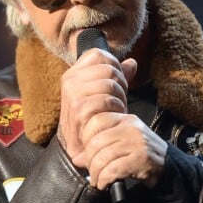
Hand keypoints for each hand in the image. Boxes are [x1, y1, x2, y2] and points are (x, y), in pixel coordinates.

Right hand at [58, 47, 135, 163]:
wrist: (80, 148)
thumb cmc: (93, 120)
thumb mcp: (104, 95)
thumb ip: (116, 78)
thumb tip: (132, 63)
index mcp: (74, 74)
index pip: (99, 55)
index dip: (115, 67)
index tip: (117, 85)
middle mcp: (70, 81)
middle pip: (109, 68)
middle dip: (121, 85)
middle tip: (119, 102)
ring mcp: (73, 95)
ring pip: (109, 83)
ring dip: (120, 99)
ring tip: (116, 111)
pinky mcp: (79, 109)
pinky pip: (106, 99)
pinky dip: (115, 109)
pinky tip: (113, 118)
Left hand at [80, 112, 167, 189]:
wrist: (170, 168)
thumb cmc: (143, 157)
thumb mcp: (123, 145)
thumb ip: (101, 147)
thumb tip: (77, 159)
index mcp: (125, 119)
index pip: (96, 121)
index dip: (86, 139)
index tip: (88, 154)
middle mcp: (131, 128)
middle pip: (96, 141)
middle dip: (89, 161)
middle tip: (92, 172)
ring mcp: (137, 143)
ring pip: (103, 157)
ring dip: (96, 173)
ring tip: (98, 180)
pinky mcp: (141, 159)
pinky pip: (113, 169)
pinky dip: (104, 180)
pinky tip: (105, 184)